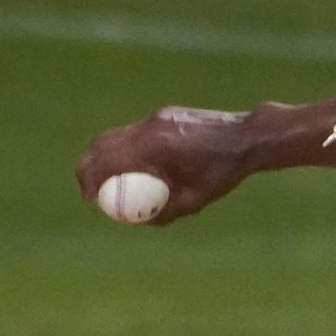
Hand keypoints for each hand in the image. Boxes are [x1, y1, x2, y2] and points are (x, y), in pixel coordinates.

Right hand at [76, 106, 252, 224]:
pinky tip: (137, 165)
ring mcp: (158, 117)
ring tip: (106, 178)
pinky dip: (127, 147)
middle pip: (103, 143)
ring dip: (105, 155)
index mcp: (154, 147)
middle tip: (87, 188)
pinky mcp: (166, 114)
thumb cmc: (224, 171)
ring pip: (118, 134)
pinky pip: (137, 131)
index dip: (91, 180)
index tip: (89, 197)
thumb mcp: (194, 200)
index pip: (107, 161)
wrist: (248, 136)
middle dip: (88, 166)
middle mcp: (151, 127)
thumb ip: (165, 212)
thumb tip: (139, 221)